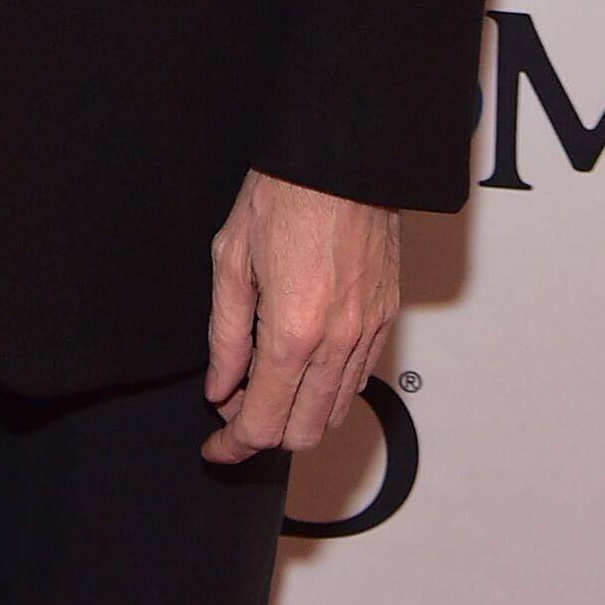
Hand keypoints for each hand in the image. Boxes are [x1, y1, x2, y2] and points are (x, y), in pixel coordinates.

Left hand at [201, 169, 398, 463]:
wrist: (340, 157)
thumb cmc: (285, 192)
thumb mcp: (231, 259)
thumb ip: (226, 335)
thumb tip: (220, 386)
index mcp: (293, 331)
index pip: (263, 422)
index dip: (234, 445)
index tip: (218, 447)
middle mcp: (337, 341)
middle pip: (304, 432)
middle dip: (266, 434)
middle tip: (236, 409)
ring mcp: (367, 330)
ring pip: (336, 411)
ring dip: (299, 413)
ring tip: (267, 383)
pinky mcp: (386, 316)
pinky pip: (360, 377)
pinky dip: (330, 387)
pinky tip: (304, 362)